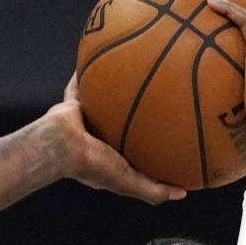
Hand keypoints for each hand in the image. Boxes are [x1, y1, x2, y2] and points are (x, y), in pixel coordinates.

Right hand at [43, 75, 186, 204]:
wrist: (61, 146)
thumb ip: (153, 190)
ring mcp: (85, 120)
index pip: (134, 151)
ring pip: (105, 102)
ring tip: (133, 71)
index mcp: (110, 157)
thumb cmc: (93, 165)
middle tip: (159, 98)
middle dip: (137, 113)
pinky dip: (87, 72)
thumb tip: (184, 194)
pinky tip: (100, 50)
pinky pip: (81, 83)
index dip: (150, 143)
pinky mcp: (73, 104)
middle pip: (122, 122)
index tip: (170, 135)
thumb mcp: (128, 181)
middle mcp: (98, 138)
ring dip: (116, 89)